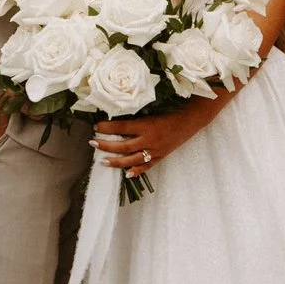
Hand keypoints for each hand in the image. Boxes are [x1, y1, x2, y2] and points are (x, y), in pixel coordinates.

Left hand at [93, 103, 214, 175]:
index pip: (122, 127)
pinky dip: (137, 171)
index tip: (95, 126)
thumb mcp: (154, 109)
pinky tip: (126, 174)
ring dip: (116, 161)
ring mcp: (156, 150)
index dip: (108, 127)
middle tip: (92, 143)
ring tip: (102, 161)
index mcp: (147, 125)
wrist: (192, 119)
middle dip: (106, 145)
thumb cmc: (172, 110)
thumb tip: (118, 116)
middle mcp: (150, 139)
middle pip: (124, 145)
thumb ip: (138, 115)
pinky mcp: (161, 156)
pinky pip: (147, 166)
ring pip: (132, 159)